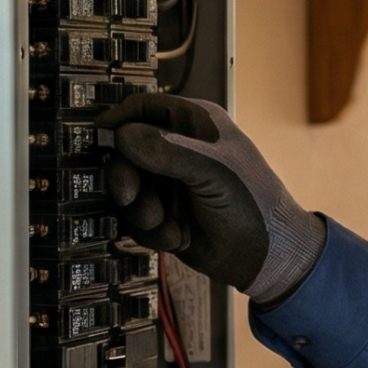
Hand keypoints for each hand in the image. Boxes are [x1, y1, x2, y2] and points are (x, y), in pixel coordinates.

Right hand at [97, 94, 324, 304]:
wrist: (268, 258)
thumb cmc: (255, 206)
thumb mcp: (213, 171)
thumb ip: (168, 151)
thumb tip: (124, 135)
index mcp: (196, 124)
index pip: (144, 108)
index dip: (119, 122)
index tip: (99, 139)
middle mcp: (180, 150)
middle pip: (126, 152)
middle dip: (127, 178)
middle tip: (131, 196)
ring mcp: (172, 183)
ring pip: (129, 190)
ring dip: (143, 211)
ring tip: (167, 223)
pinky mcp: (166, 214)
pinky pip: (137, 220)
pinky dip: (153, 232)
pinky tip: (179, 237)